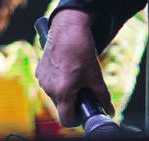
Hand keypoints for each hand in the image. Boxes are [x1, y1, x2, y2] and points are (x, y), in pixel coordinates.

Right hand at [35, 9, 112, 126]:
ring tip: (75, 76)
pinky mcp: (39, 70)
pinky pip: (49, 83)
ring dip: (64, 91)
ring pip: (55, 94)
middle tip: (83, 89)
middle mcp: (49, 88)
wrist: (68, 28)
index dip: (77, 119)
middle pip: (61, 106)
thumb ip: (103, 97)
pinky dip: (57, 81)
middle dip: (72, 102)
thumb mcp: (95, 75)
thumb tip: (109, 110)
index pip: (66, 119)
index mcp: (63, 91)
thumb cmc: (81, 51)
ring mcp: (42, 79)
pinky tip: (66, 69)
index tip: (83, 112)